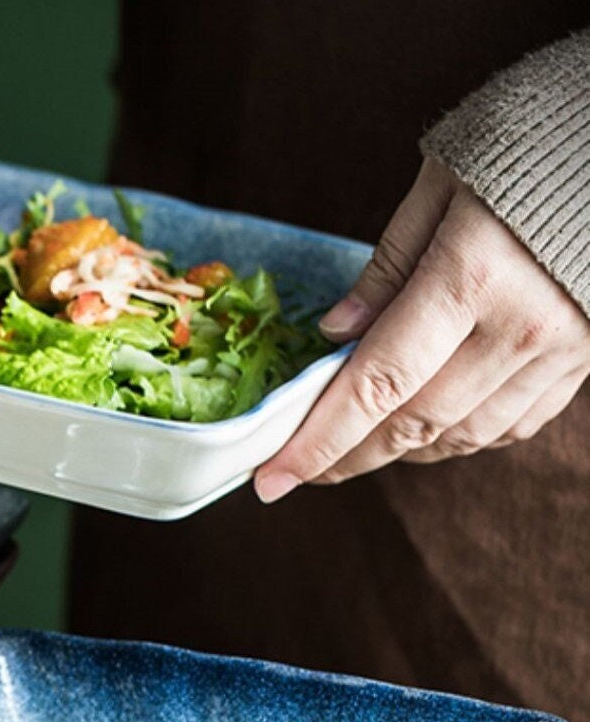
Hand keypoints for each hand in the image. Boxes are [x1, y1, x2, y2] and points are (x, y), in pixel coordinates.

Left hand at [255, 158, 589, 501]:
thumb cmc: (531, 137)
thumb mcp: (441, 182)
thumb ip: (386, 266)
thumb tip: (335, 335)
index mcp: (474, 276)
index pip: (376, 384)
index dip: (318, 440)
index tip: (272, 477)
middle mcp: (522, 327)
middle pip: (412, 423)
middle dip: (345, 457)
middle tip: (296, 470)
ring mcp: (561, 351)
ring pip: (459, 436)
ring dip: (397, 450)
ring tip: (351, 448)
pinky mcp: (585, 360)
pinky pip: (506, 426)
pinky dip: (454, 437)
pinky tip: (420, 427)